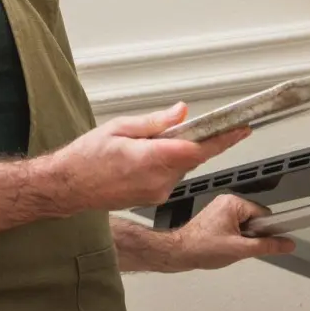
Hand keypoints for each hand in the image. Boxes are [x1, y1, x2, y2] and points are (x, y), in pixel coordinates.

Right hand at [36, 103, 249, 214]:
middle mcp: (157, 180)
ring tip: (145, 146)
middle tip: (175, 127)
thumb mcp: (119, 127)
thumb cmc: (86, 157)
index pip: (197, 148)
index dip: (223, 139)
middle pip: (191, 157)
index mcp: (149, 159)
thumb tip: (180, 112)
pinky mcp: (153, 198)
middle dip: (190, 140)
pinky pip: (170, 177)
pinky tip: (142, 160)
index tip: (241, 130)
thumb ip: (155, 122)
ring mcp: (156, 192)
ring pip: (181, 167)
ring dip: (174, 153)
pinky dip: (165, 164)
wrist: (68, 186)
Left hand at [174, 194, 295, 269]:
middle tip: (242, 247)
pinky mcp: (216, 218)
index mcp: (233, 203)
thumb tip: (287, 244)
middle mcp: (226, 202)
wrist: (179, 252)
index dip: (267, 230)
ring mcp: (220, 209)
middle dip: (253, 235)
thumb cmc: (202, 248)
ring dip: (244, 237)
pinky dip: (236, 237)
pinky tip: (227, 246)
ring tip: (231, 247)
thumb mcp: (240, 249)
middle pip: (255, 219)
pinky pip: (236, 225)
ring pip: (245, 224)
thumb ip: (266, 246)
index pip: (263, 214)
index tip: (271, 241)